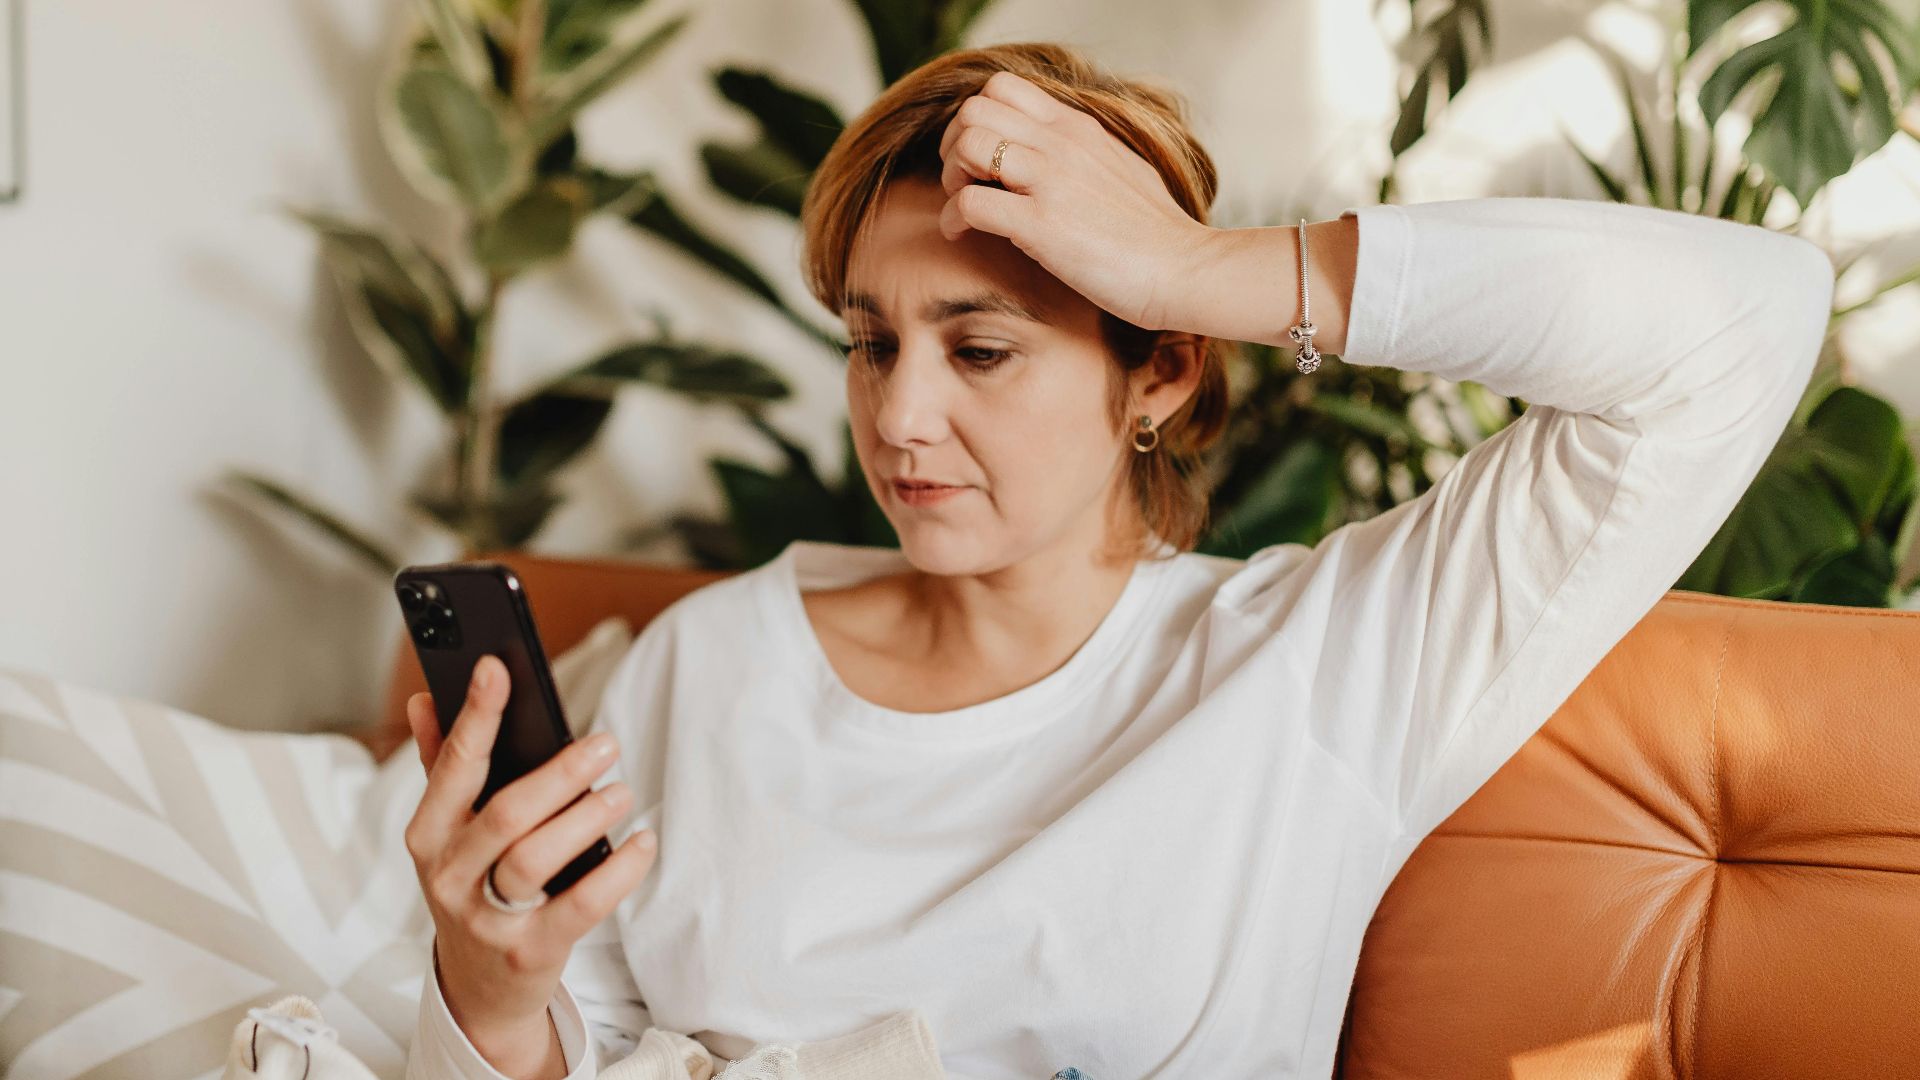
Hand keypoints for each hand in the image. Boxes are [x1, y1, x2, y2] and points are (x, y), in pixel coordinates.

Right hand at [402, 654, 658, 1062]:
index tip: (497, 667)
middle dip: (560, 772)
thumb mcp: (448, 833)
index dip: (476, 715)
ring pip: (536, 859)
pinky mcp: (530, 951)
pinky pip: (581, 905)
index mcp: (428, 835)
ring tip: (622, 791)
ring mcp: (486, 917)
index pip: (454, 765)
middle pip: (506, 814)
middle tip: (606, 743)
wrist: (479, 987)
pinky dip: (618, 871)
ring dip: (586, 818)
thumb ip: (440, 766)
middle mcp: (449, 875)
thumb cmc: (473, 888)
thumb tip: (425, 699)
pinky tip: (642, 842)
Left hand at [935, 70, 1216, 331]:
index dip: (977, 119)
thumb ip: (1083, 155)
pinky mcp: (1040, 225)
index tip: (981, 159)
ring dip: (951, 178)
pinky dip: (953, 220)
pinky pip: (969, 203)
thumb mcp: (1120, 170)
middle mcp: (1061, 144)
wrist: (1185, 269)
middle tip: (964, 182)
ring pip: (968, 145)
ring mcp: (1050, 181)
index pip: (1003, 88)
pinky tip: (963, 237)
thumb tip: (1052, 159)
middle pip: (974, 109)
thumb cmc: (1156, 233)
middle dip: (954, 145)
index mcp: (1078, 128)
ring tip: (964, 208)